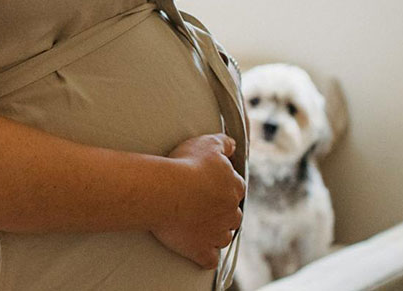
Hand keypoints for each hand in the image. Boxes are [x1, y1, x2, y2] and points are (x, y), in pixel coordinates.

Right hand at [150, 133, 244, 269]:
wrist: (167, 192)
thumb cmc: (186, 165)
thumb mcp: (207, 143)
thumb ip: (223, 143)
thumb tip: (232, 144)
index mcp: (234, 187)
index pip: (236, 187)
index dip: (223, 186)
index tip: (209, 184)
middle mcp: (231, 212)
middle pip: (232, 215)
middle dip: (221, 212)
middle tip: (201, 205)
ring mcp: (217, 233)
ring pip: (223, 237)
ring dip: (214, 233)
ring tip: (197, 226)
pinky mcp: (202, 250)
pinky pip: (209, 259)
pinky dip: (204, 255)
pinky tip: (197, 250)